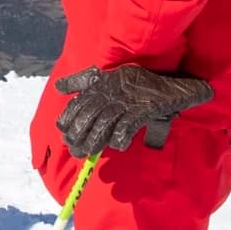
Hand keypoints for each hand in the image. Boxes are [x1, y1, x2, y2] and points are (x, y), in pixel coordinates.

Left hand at [54, 64, 213, 157]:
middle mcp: (111, 90)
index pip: (78, 101)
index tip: (63, 132)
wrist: (172, 85)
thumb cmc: (137, 82)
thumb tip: (58, 87)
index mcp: (100, 82)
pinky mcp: (142, 109)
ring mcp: (126, 100)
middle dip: (78, 134)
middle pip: (88, 115)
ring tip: (89, 153)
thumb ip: (82, 81)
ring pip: (104, 124)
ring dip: (95, 141)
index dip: (68, 118)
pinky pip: (126, 127)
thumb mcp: (107, 76)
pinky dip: (120, 138)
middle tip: (73, 149)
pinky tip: (118, 146)